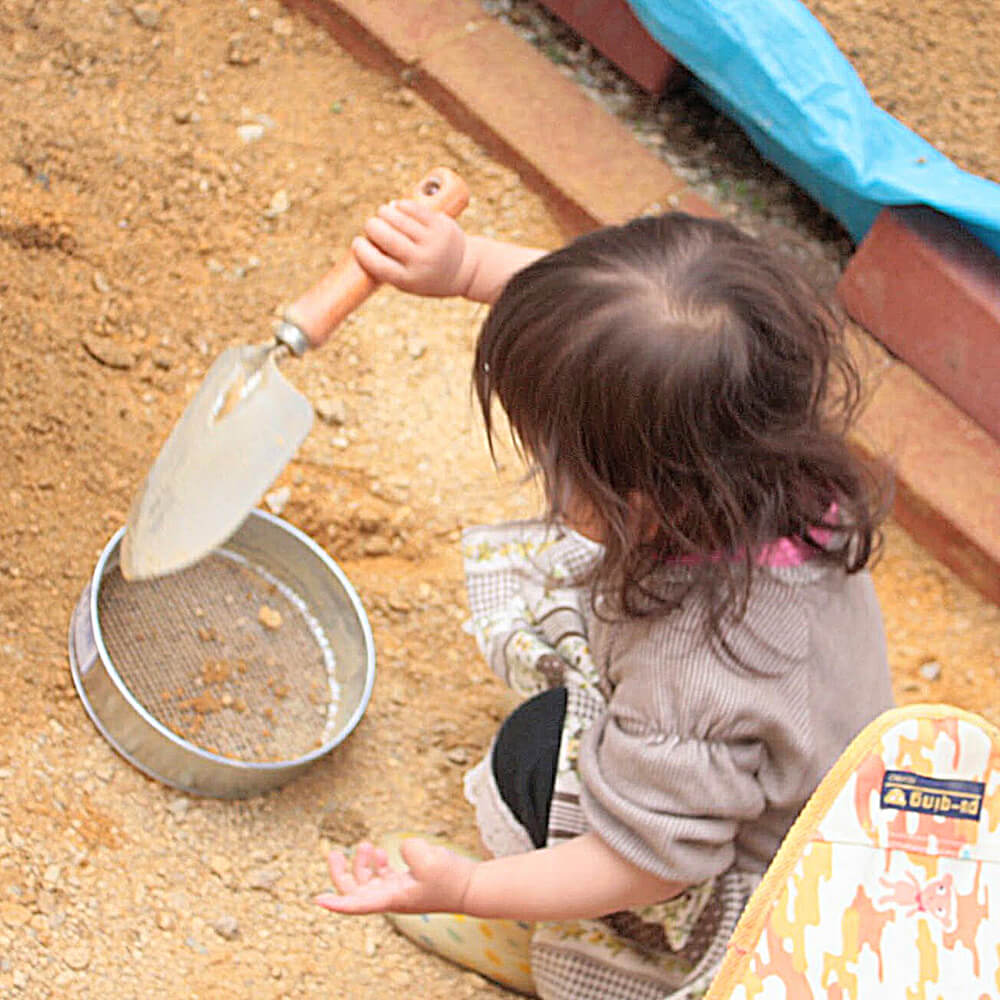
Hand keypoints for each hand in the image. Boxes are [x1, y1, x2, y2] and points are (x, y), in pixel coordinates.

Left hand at [315, 838, 476, 914]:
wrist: (470, 888)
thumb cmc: (451, 878)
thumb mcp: (429, 858)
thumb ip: (408, 849)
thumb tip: (401, 849)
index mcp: (391, 898)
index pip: (356, 904)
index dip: (336, 903)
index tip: (317, 900)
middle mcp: (390, 898)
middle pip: (354, 892)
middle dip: (340, 873)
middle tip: (333, 852)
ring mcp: (398, 892)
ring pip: (366, 883)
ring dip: (360, 865)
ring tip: (365, 845)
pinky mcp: (407, 884)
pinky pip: (381, 877)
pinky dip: (375, 865)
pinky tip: (379, 852)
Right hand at [351, 200, 472, 297]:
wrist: (463, 270)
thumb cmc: (426, 275)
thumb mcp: (407, 281)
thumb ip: (385, 266)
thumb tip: (360, 241)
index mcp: (409, 279)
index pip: (376, 263)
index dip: (362, 250)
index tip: (357, 241)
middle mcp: (421, 261)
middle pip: (386, 237)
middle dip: (372, 227)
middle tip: (371, 226)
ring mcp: (432, 242)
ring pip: (399, 220)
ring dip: (385, 213)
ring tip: (382, 214)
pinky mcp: (441, 225)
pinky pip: (414, 209)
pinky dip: (401, 206)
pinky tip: (397, 207)